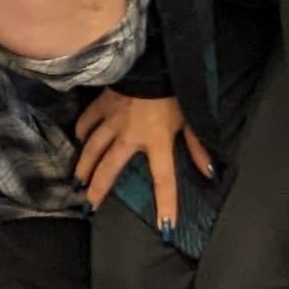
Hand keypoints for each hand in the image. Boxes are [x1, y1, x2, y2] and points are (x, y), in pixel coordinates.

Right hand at [75, 91, 211, 230]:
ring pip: (92, 147)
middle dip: (99, 188)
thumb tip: (210, 172)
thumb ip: (198, 148)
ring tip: (78, 180)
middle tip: (90, 204)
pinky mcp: (102, 105)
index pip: (163, 178)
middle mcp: (130, 136)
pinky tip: (78, 139)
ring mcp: (112, 120)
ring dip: (85, 165)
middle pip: (110, 167)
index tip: (164, 225)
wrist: (152, 62)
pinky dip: (82, 131)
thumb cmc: (174, 93)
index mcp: (156, 141)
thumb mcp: (191, 120)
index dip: (165, 203)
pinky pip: (87, 121)